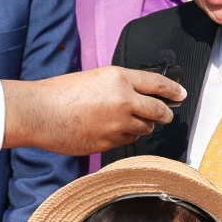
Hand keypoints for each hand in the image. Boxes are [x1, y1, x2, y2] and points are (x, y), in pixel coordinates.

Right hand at [1, 67, 183, 155]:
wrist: (40, 112)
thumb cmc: (60, 93)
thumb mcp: (95, 78)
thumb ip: (119, 86)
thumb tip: (138, 96)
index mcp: (119, 78)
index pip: (158, 84)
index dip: (173, 90)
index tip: (181, 95)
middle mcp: (123, 100)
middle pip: (158, 111)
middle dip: (165, 114)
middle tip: (166, 115)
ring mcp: (118, 124)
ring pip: (144, 129)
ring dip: (141, 126)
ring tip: (126, 122)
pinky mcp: (109, 142)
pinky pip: (127, 141)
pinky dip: (124, 137)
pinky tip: (110, 131)